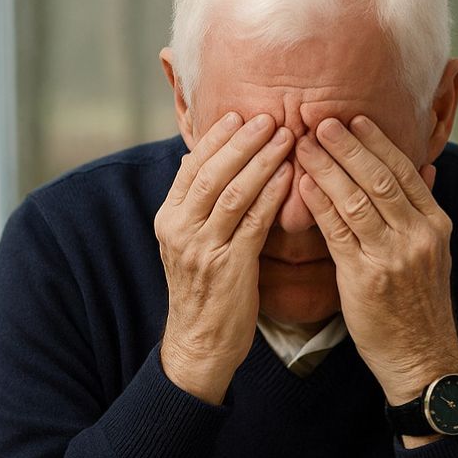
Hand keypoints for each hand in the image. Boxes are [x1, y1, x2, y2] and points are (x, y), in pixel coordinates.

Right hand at [156, 111, 294, 403]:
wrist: (200, 342)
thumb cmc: (203, 288)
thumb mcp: (186, 242)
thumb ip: (193, 203)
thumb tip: (195, 159)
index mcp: (168, 219)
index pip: (190, 167)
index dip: (215, 139)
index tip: (238, 114)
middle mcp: (179, 230)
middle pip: (211, 173)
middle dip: (241, 142)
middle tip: (268, 116)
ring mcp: (202, 249)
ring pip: (232, 193)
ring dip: (261, 161)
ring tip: (285, 137)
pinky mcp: (228, 268)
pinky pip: (253, 223)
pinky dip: (271, 196)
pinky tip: (289, 176)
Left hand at [296, 116, 457, 406]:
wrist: (422, 359)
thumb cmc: (420, 305)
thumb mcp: (433, 254)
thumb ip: (422, 211)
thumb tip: (424, 168)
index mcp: (437, 225)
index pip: (404, 171)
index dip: (377, 142)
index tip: (354, 119)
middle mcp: (419, 235)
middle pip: (379, 177)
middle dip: (347, 146)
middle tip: (320, 119)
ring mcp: (394, 256)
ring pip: (356, 198)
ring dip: (326, 167)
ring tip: (303, 143)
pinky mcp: (366, 277)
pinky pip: (338, 231)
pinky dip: (319, 203)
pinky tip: (303, 184)